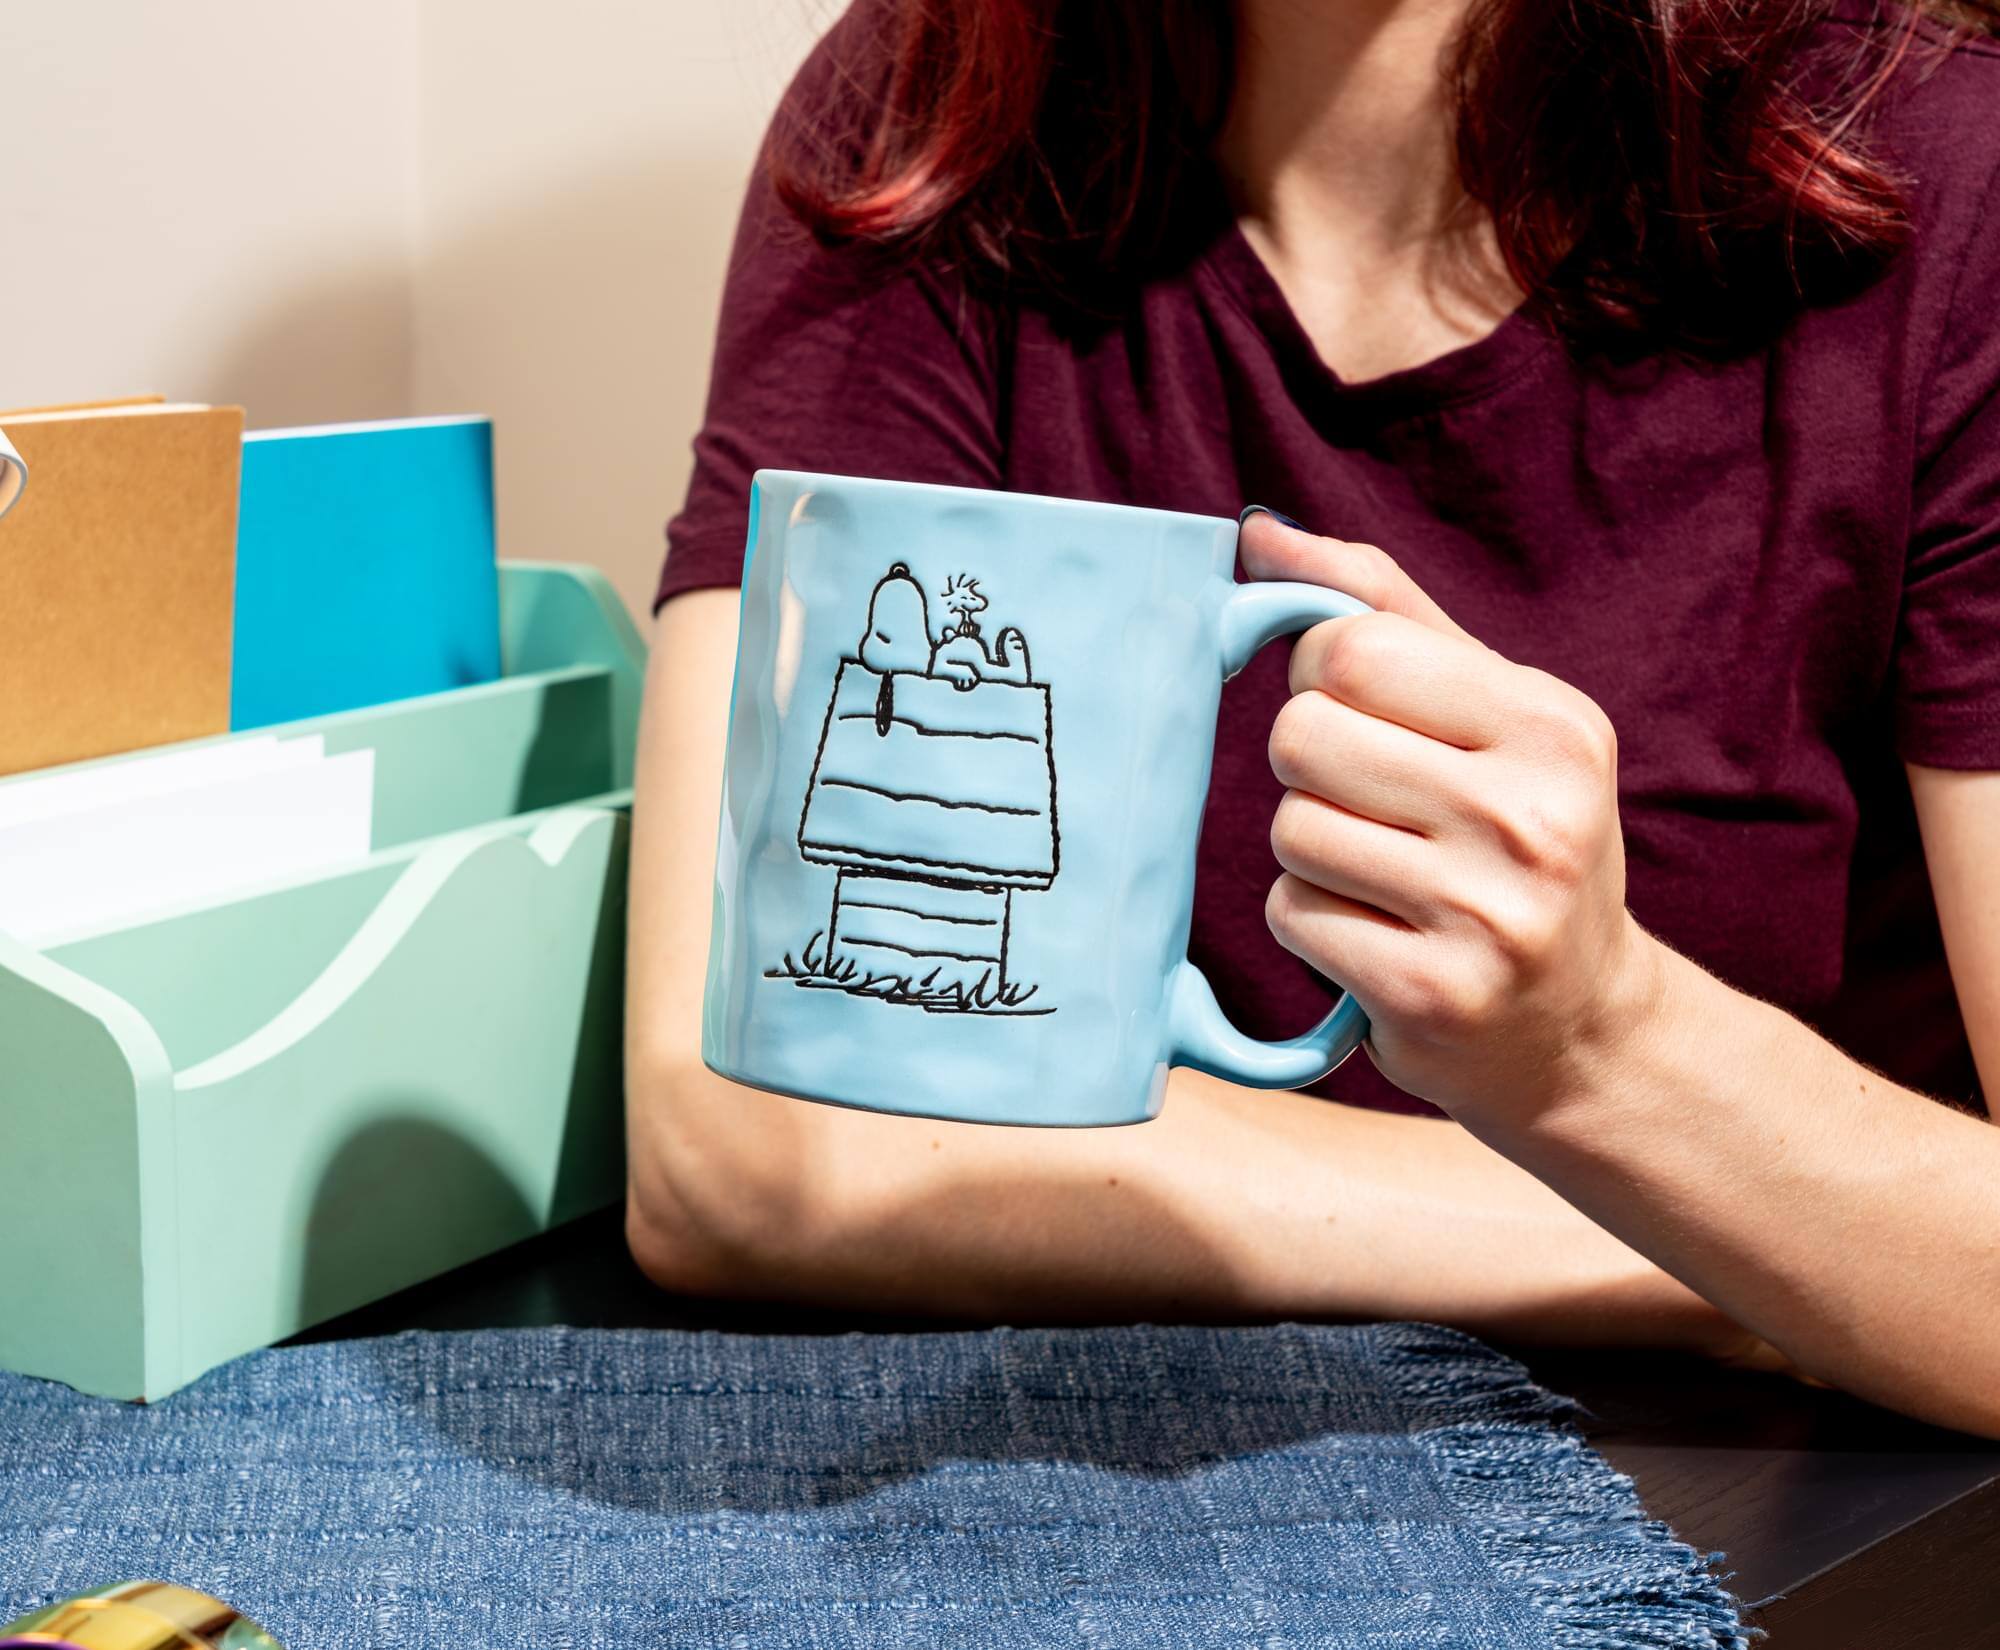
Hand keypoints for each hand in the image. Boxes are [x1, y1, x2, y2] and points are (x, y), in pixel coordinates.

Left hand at [1242, 510, 1663, 1123]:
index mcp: (1551, 724)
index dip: (1321, 678)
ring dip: (1312, 854)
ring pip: (1290, 830)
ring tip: (1385, 878)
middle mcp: (1532, 815)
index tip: (1366, 718)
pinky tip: (1380, 937)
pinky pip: (1292, 915)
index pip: (1348, 649)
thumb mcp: (1487, 709)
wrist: (1580, 1027)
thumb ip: (1380, 609)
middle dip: (1312, 770)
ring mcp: (1486, 913)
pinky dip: (1313, 923)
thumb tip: (1258, 532)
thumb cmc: (1515, 840)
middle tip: (1376, 810)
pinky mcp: (1431, 992)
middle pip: (1301, 736)